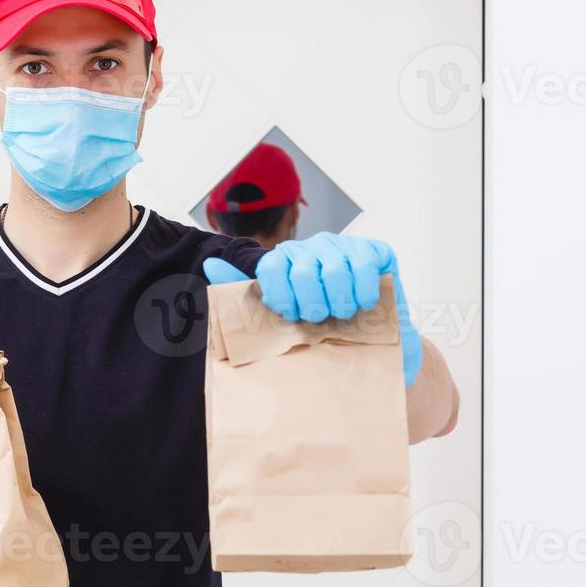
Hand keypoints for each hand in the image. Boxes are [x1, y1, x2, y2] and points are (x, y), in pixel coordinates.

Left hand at [203, 232, 422, 385]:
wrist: (367, 340)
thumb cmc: (318, 327)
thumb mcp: (278, 315)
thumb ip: (243, 290)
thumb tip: (210, 263)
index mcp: (285, 258)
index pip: (271, 268)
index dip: (281, 297)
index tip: (291, 315)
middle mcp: (312, 246)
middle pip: (301, 271)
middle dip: (311, 304)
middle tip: (319, 319)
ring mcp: (344, 246)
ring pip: (333, 270)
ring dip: (338, 302)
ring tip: (341, 315)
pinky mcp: (375, 250)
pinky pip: (364, 266)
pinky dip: (363, 292)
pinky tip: (364, 304)